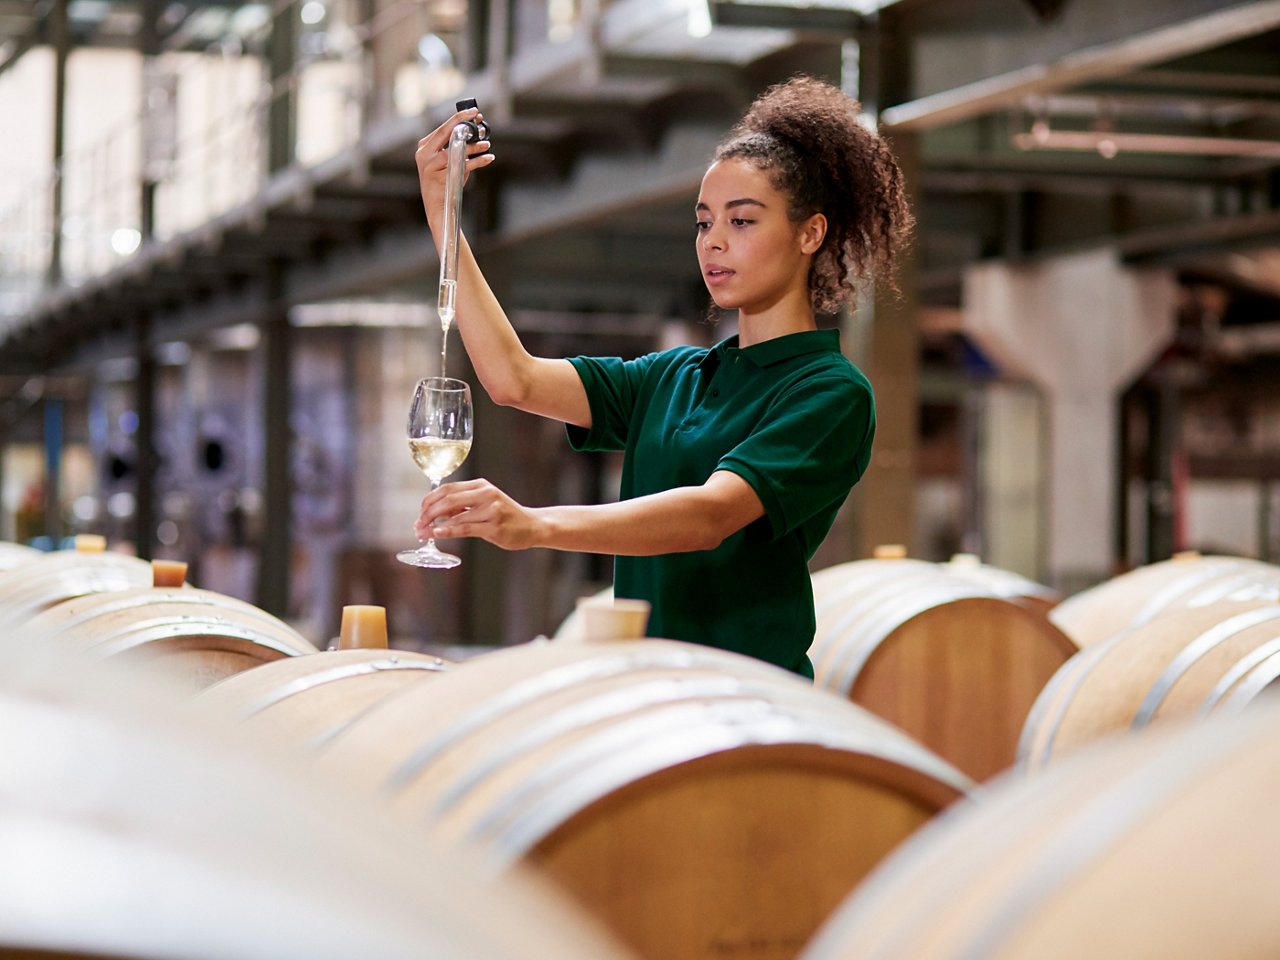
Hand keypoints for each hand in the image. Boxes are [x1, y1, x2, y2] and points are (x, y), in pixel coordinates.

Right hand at [415, 107, 494, 229]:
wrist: (438, 208)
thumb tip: (476, 132)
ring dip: (474, 146)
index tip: (473, 111)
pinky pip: (462, 165)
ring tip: (486, 145)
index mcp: (425, 146)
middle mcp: (424, 153)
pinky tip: (488, 158)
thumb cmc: (445, 184)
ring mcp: (430, 164)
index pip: (443, 128)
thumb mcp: (449, 162)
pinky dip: (478, 161)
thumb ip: (458, 147)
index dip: (459, 118)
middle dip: (465, 124)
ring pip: (455, 149)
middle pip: (447, 132)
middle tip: (479, 119)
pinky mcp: (439, 176)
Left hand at [415, 478, 544, 550]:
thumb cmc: (506, 516)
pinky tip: (437, 533)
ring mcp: (491, 510)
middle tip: (418, 523)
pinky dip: (448, 530)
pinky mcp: (494, 526)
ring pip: (455, 515)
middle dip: (428, 512)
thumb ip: (463, 506)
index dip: (430, 500)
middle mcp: (486, 494)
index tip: (420, 512)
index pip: (448, 488)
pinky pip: (465, 528)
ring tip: (423, 532)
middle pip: (448, 499)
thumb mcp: (485, 504)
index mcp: (481, 485)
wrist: (532, 525)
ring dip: (434, 525)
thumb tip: (437, 513)